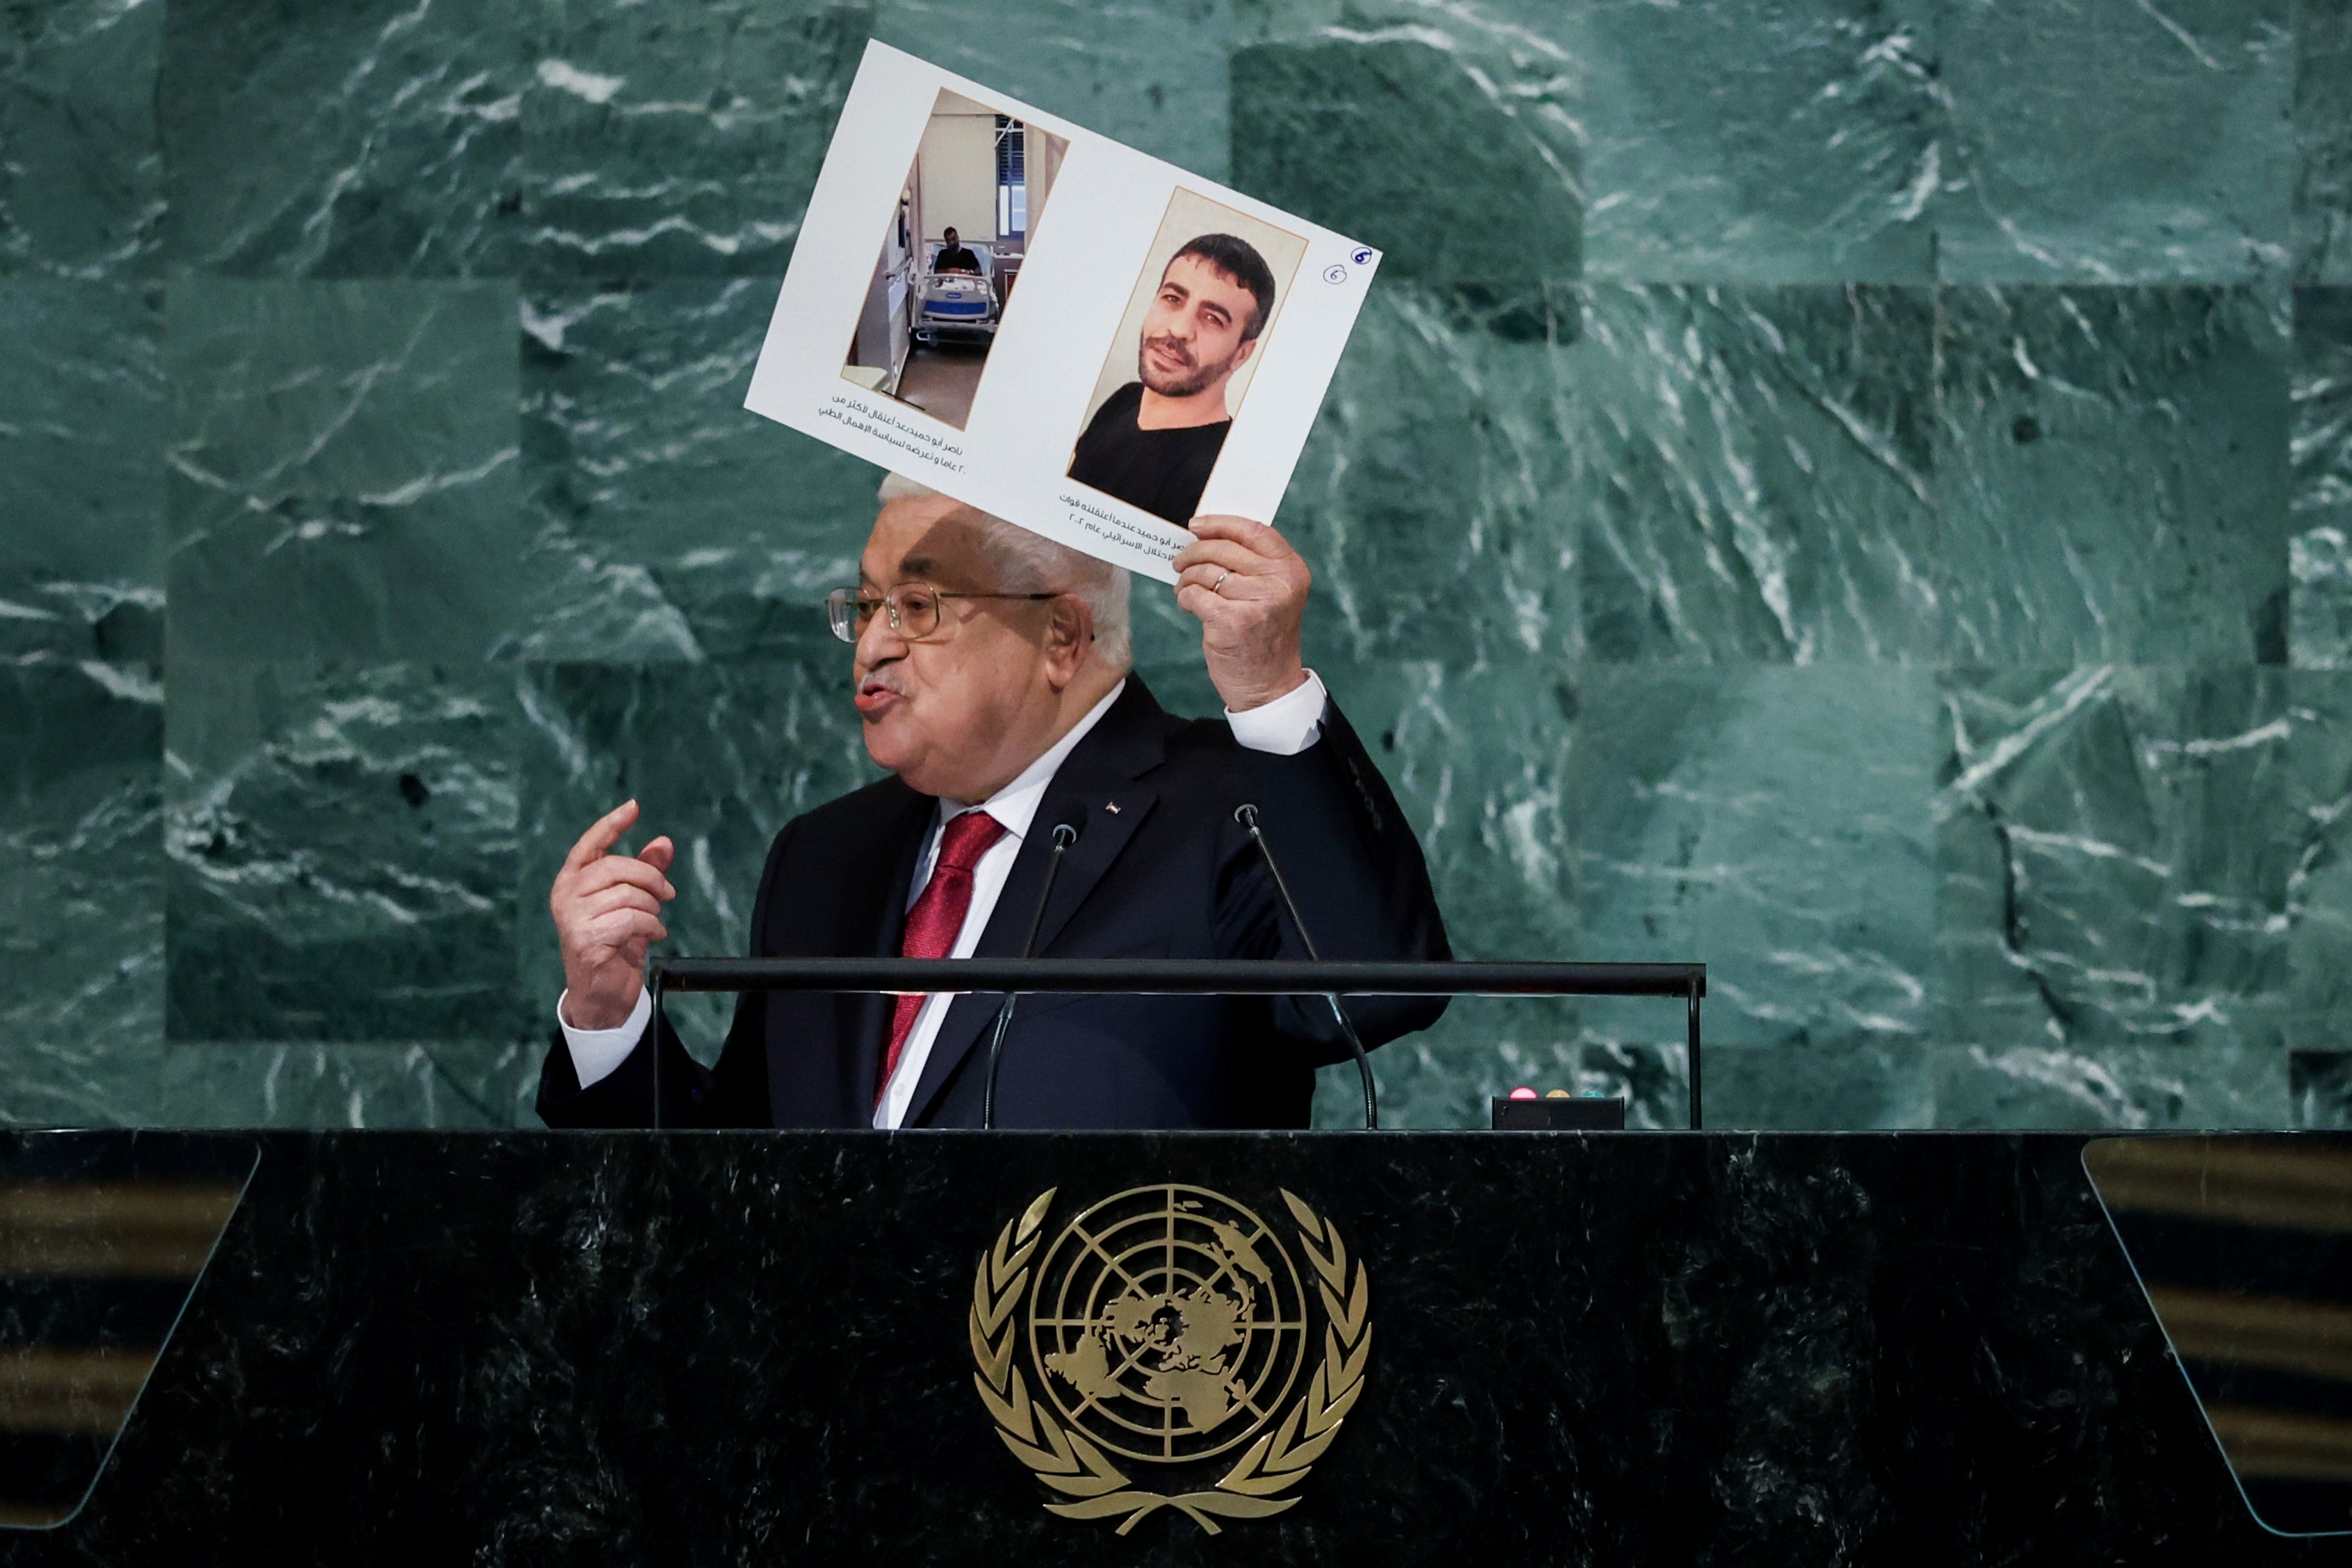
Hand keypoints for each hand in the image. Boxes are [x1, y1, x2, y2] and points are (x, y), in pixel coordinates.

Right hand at [550, 799, 675, 1031]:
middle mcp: (565, 895)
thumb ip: (644, 872)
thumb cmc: (613, 942)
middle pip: (617, 868)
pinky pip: (632, 920)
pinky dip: (652, 926)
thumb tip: (664, 842)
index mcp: (571, 880)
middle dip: (651, 878)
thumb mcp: (631, 902)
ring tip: (653, 921)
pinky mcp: (586, 940)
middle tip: (668, 893)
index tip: (634, 806)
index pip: (589, 844)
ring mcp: (572, 918)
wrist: (601, 992)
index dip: (612, 824)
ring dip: (652, 908)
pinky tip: (653, 935)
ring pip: (628, 895)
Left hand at [1172, 514, 1310, 711]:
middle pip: (1223, 549)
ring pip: (1205, 572)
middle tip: (1179, 562)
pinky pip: (1194, 594)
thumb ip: (1254, 565)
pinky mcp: (1232, 622)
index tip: (1196, 525)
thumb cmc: (1264, 636)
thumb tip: (1207, 536)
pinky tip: (1188, 606)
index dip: (1221, 523)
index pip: (1254, 530)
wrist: (1269, 686)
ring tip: (1185, 589)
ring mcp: (1257, 602)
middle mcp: (1279, 583)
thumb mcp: (1274, 594)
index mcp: (1291, 570)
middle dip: (1193, 552)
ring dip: (1186, 578)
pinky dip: (1185, 597)